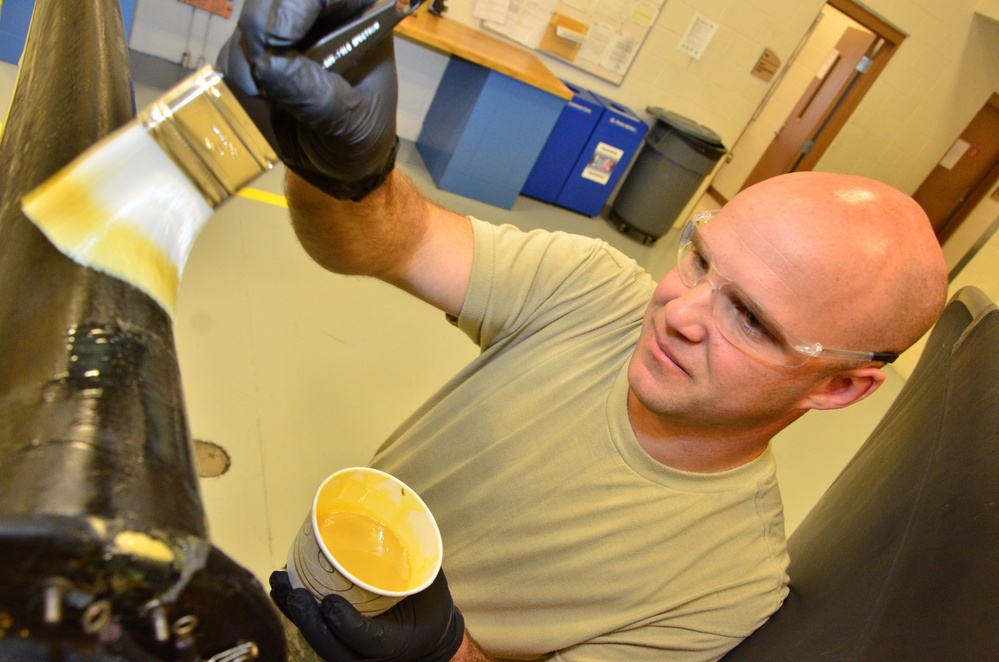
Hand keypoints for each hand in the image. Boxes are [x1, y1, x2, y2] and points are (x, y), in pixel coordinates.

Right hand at [217, 0, 398, 199]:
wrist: (335, 165)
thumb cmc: (358, 138)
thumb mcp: (351, 125)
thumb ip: (318, 98)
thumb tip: (268, 65)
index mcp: (358, 24)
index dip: (299, 3)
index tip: (281, 35)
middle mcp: (322, 20)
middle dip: (262, 25)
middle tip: (261, 66)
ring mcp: (288, 33)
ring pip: (252, 17)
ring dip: (246, 52)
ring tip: (262, 94)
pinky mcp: (259, 53)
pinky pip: (234, 45)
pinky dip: (234, 69)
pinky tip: (256, 97)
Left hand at [270, 570, 464, 660]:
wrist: (428, 635)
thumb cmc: (428, 604)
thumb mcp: (430, 583)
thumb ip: (416, 559)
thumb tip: (404, 519)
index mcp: (398, 640)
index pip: (369, 640)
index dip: (348, 626)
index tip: (332, 604)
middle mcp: (370, 654)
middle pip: (333, 648)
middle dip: (310, 622)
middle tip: (295, 593)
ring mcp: (352, 652)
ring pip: (319, 642)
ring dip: (295, 615)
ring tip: (279, 583)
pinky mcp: (339, 643)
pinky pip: (315, 634)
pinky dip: (296, 613)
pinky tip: (282, 588)